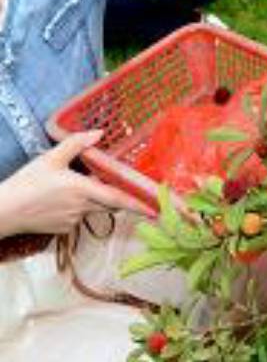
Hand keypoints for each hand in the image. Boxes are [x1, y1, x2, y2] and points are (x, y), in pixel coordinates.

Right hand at [0, 131, 152, 236]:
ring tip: (74, 188)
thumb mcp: (51, 158)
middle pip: (109, 203)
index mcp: (82, 189)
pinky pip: (79, 217)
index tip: (154, 208)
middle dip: (117, 196)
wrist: (3, 212)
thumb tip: (99, 133)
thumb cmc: (26, 184)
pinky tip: (60, 200)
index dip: (137, 203)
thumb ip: (76, 144)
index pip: (116, 198)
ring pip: (94, 209)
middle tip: (117, 185)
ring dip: (94, 200)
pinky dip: (79, 208)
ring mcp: (72, 221)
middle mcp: (81, 208)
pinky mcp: (62, 229)